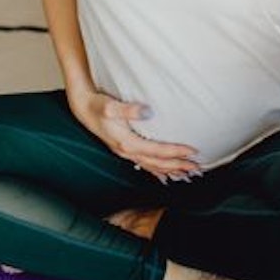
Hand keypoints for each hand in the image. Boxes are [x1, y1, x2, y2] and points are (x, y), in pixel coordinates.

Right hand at [67, 87, 199, 181]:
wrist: (83, 107)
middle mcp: (127, 151)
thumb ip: (129, 110)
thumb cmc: (97, 105)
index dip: (176, 152)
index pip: (157, 150)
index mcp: (127, 142)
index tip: (192, 151)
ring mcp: (126, 153)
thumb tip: (148, 111)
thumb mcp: (111, 106)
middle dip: (178, 165)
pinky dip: (157, 170)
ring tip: (186, 174)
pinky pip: (145, 164)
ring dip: (170, 170)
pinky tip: (165, 174)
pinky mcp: (125, 150)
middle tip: (197, 168)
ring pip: (152, 166)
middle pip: (157, 163)